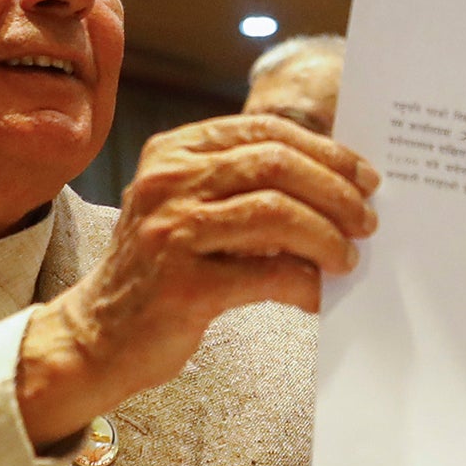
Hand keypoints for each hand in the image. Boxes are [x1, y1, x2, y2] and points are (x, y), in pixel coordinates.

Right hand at [17, 115, 377, 443]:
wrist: (99, 335)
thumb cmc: (161, 271)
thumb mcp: (191, 209)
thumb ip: (245, 187)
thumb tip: (337, 187)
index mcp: (174, 152)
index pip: (264, 131)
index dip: (325, 151)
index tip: (364, 177)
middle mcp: (168, 182)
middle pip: (276, 164)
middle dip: (336, 192)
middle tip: (367, 220)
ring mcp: (170, 231)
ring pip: (276, 213)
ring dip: (326, 236)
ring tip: (347, 259)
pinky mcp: (182, 285)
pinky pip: (267, 273)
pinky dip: (304, 284)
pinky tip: (318, 296)